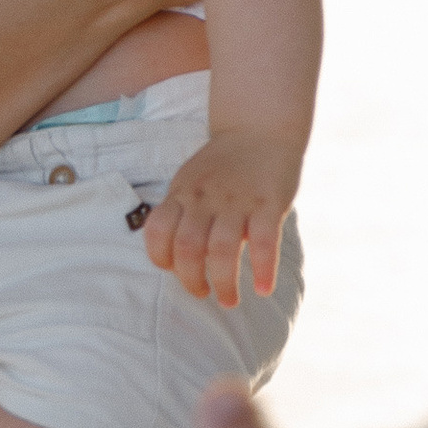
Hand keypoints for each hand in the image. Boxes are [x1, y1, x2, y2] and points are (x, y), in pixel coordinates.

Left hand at [142, 128, 300, 306]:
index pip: (157, 231)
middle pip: (188, 247)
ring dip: (224, 283)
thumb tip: (177, 258)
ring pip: (222, 250)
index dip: (161, 258)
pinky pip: (265, 241)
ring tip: (229, 300)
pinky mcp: (269, 202)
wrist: (260, 127)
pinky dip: (263, 269)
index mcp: (183, 193)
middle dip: (191, 280)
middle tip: (202, 293)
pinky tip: (263, 289)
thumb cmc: (223, 165)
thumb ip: (182, 213)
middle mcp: (206, 198)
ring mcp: (238, 200)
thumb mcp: (191, 181)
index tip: (175, 271)